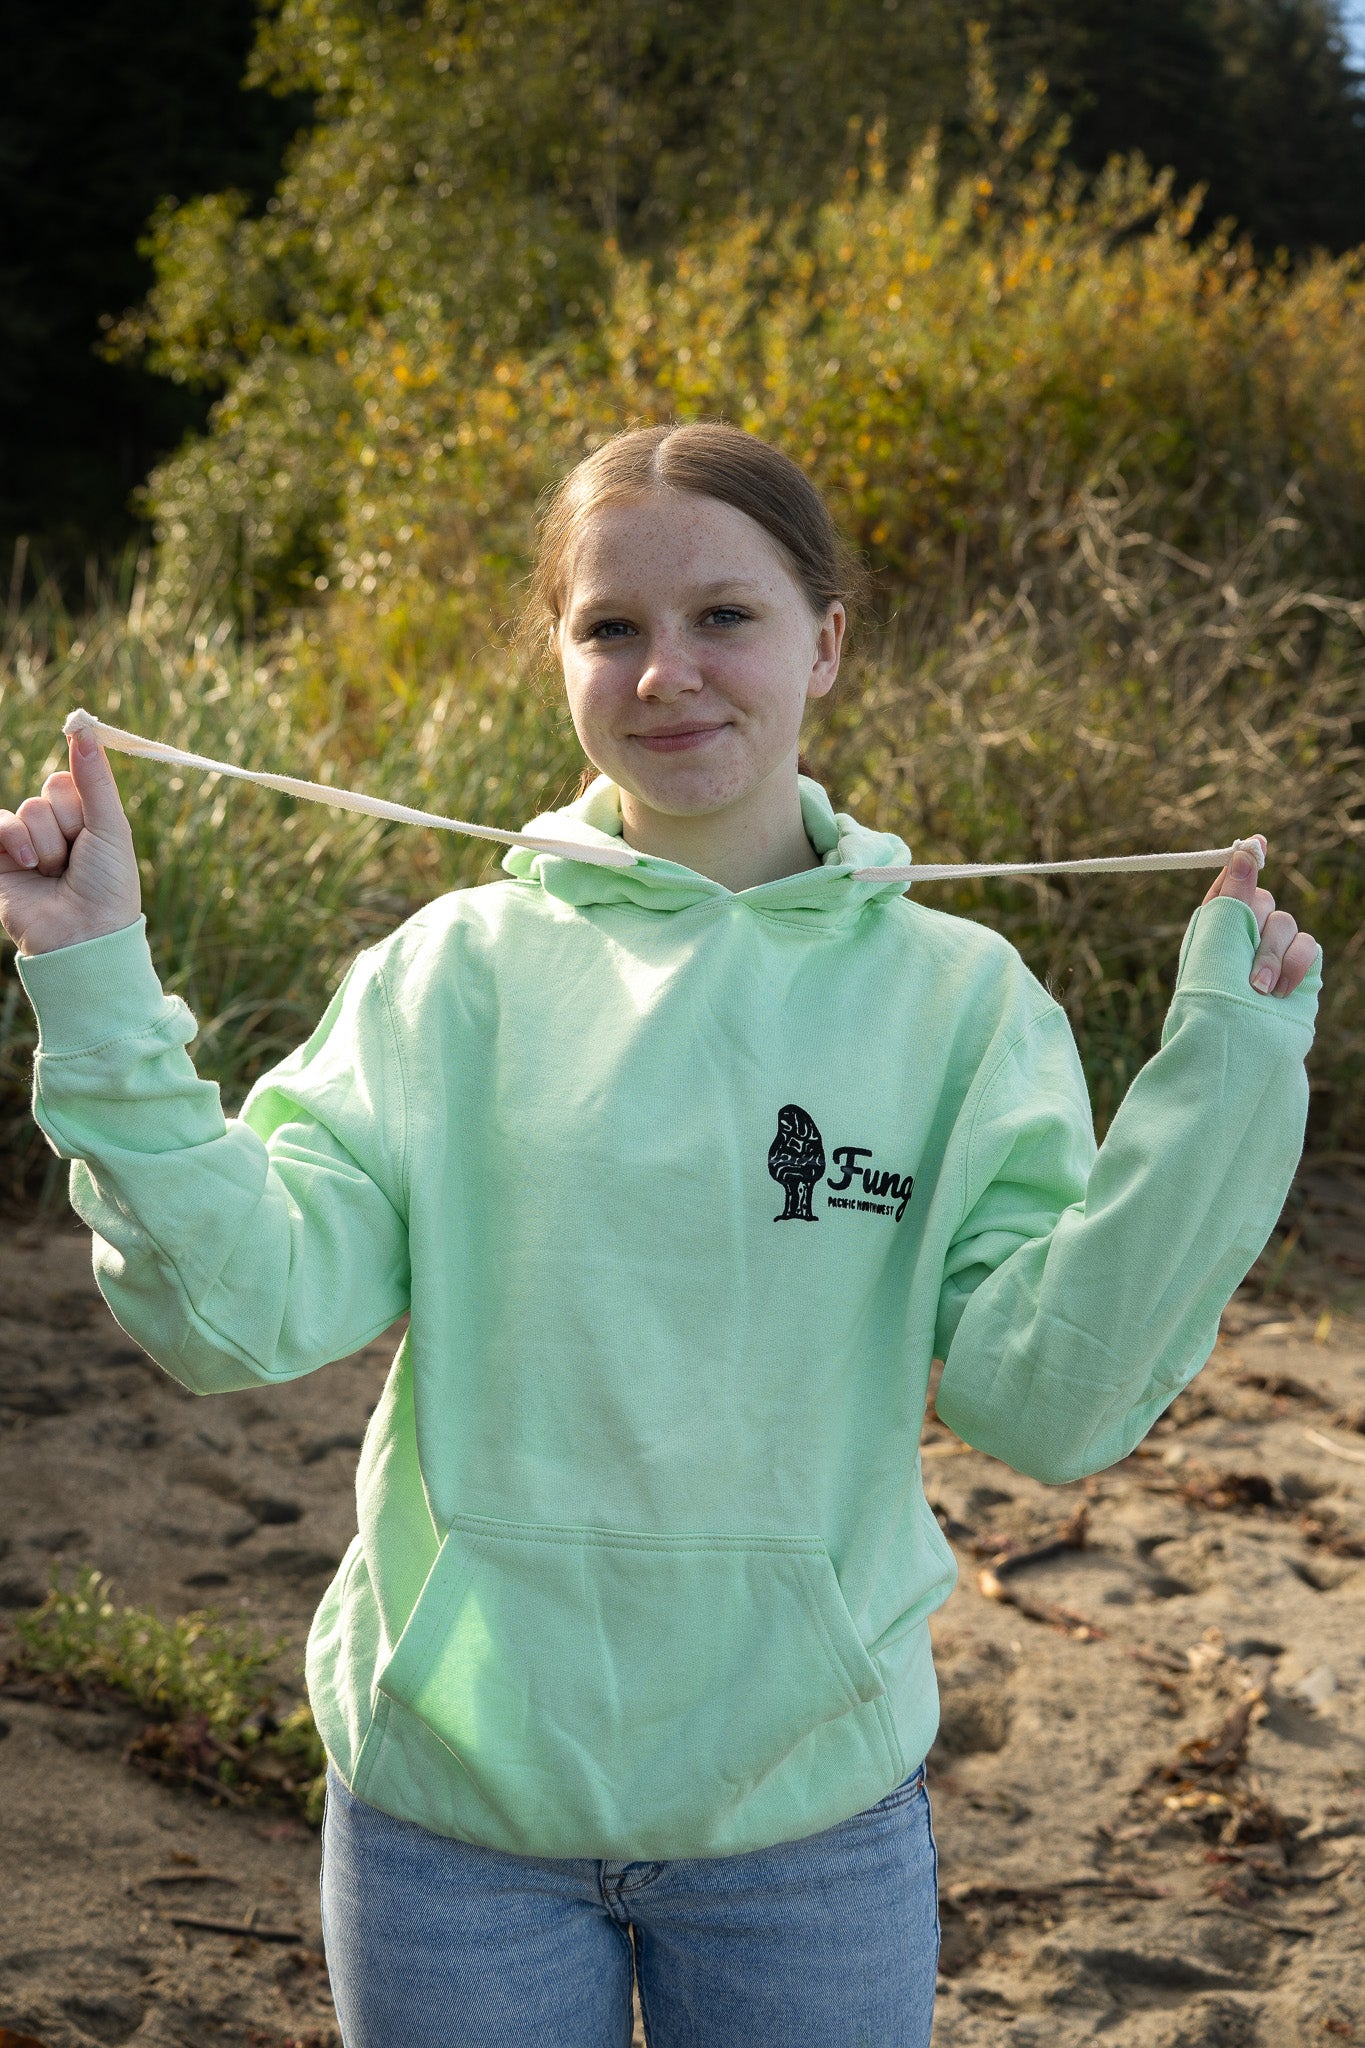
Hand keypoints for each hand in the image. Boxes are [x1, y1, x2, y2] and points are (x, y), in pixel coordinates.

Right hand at [0, 727, 140, 956]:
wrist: (82, 936)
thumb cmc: (108, 886)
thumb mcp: (111, 828)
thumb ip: (95, 779)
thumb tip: (83, 727)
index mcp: (87, 819)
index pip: (70, 781)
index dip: (80, 802)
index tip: (90, 827)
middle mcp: (56, 829)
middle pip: (49, 793)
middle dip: (66, 827)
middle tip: (76, 860)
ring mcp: (26, 844)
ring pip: (27, 811)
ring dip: (45, 844)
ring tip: (55, 874)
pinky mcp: (0, 859)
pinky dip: (13, 840)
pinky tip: (27, 866)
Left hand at [1201, 836, 1318, 996]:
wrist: (1240, 1044)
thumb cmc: (1215, 993)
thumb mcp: (1217, 935)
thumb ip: (1234, 891)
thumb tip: (1246, 846)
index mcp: (1212, 927)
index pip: (1230, 884)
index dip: (1243, 864)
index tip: (1257, 842)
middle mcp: (1241, 937)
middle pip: (1263, 900)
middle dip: (1256, 927)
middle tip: (1242, 957)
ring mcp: (1272, 954)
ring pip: (1287, 923)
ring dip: (1273, 954)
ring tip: (1258, 988)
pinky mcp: (1299, 971)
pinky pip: (1309, 945)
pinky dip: (1296, 966)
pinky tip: (1280, 992)